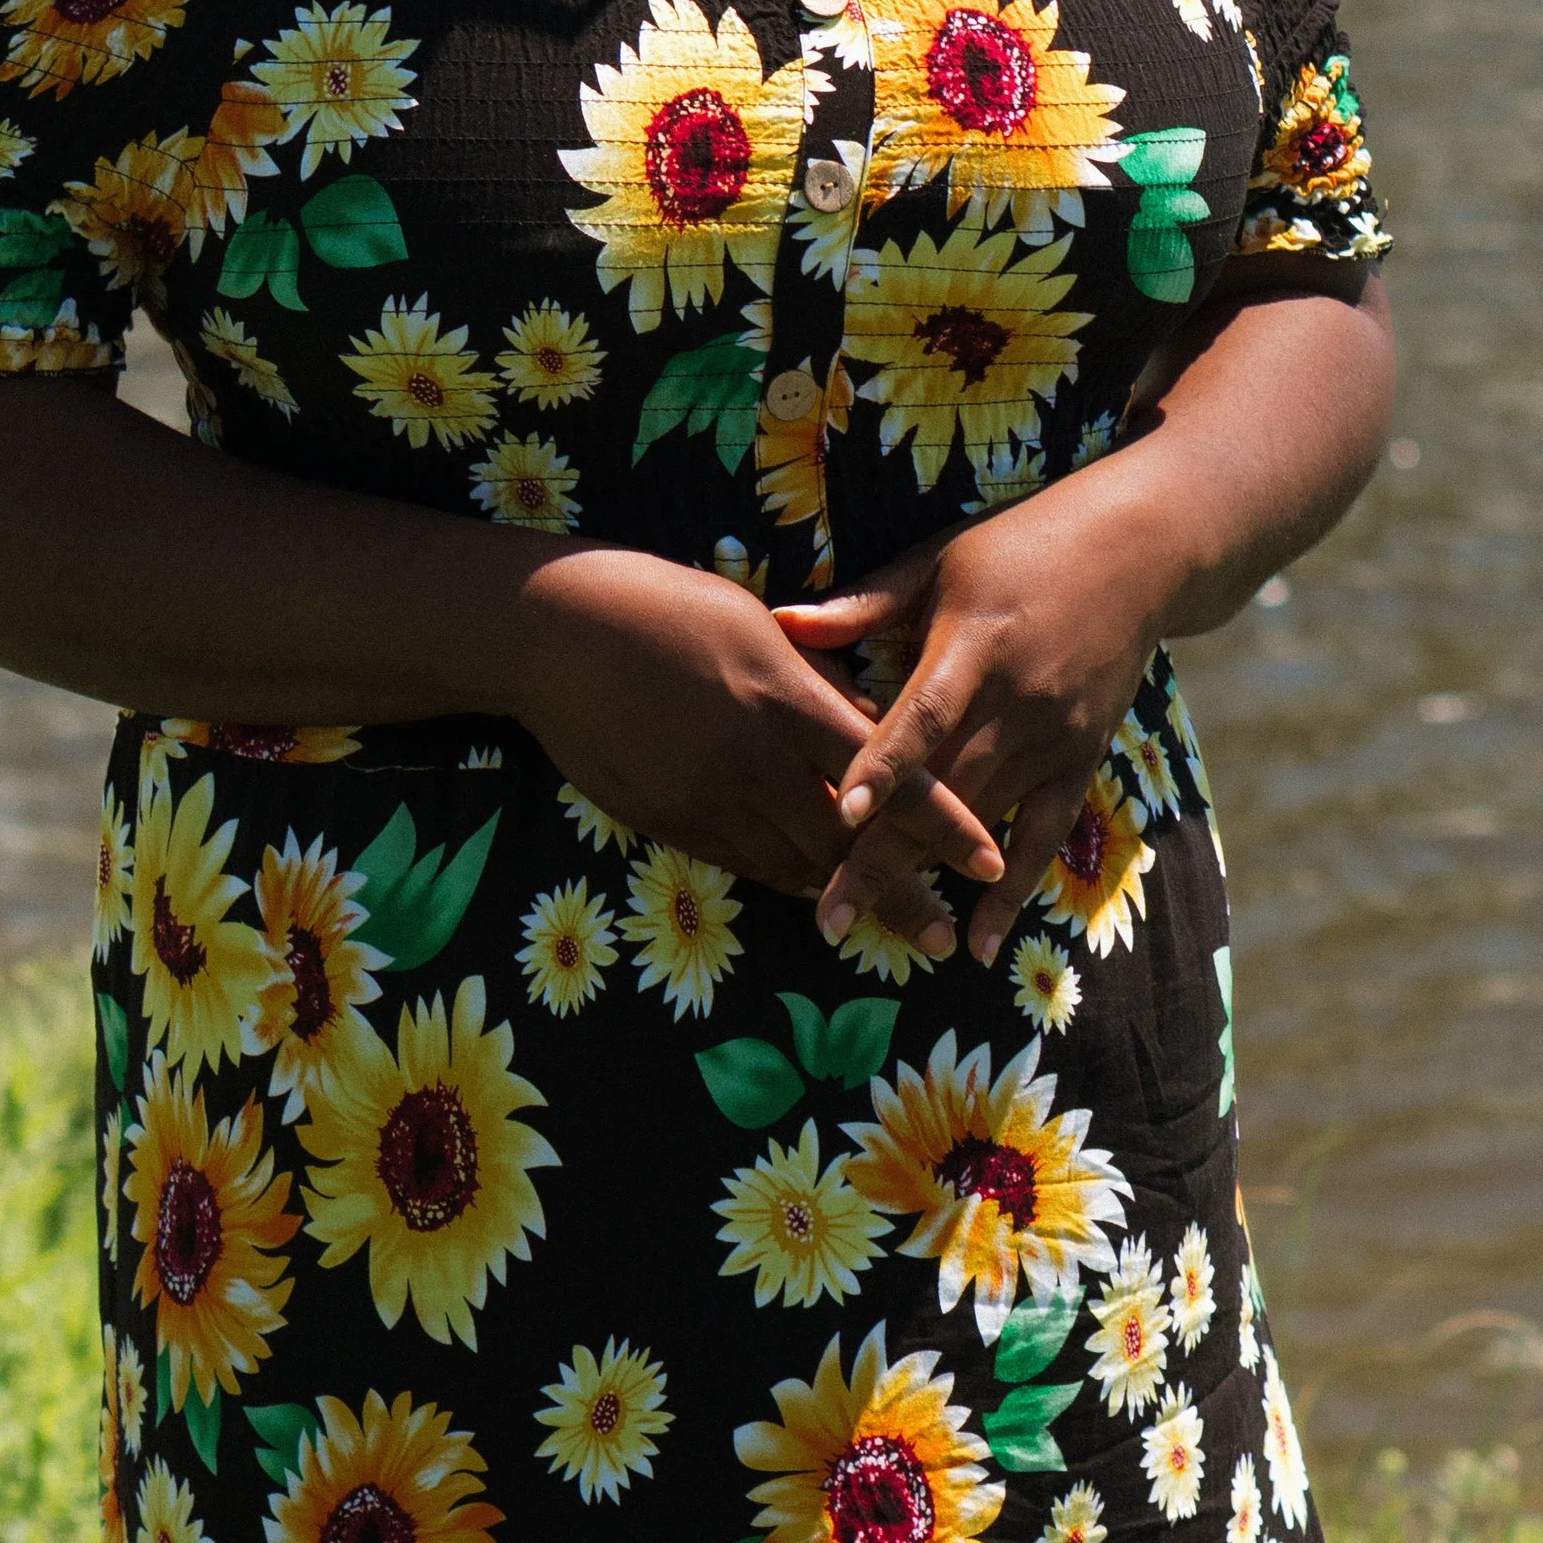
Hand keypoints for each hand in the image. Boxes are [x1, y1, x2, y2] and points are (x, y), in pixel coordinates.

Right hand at [502, 547, 1002, 915]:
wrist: (552, 634)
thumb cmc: (661, 606)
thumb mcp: (754, 626)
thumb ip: (817, 681)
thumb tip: (873, 724)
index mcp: (784, 697)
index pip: (886, 773)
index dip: (942, 825)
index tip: (990, 863)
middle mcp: (752, 759)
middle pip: (846, 843)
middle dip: (903, 894)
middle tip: (946, 937)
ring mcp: (706, 797)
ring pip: (793, 865)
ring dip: (845, 896)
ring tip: (894, 926)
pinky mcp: (668, 820)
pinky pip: (742, 862)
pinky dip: (787, 878)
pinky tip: (815, 890)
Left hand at [774, 467, 1194, 963]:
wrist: (1138, 552)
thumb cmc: (1018, 547)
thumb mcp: (938, 561)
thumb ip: (864, 604)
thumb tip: (781, 624)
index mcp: (975, 646)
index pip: (924, 716)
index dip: (883, 766)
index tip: (843, 812)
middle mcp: (1018, 701)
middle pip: (945, 791)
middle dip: (886, 854)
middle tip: (827, 914)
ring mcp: (1054, 738)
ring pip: (984, 823)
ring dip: (931, 878)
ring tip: (877, 930)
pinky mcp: (1080, 760)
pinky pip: (1042, 839)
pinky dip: (1010, 894)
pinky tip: (976, 943)